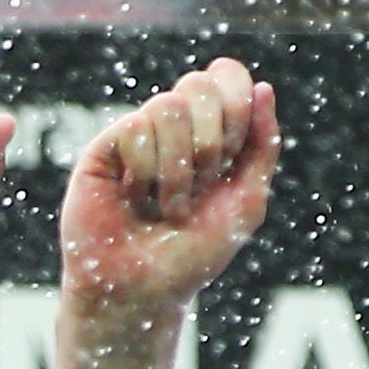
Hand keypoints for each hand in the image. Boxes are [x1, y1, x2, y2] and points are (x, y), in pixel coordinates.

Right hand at [55, 61, 278, 321]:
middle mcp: (173, 127)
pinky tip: (134, 198)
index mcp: (210, 131)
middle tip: (202, 186)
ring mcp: (137, 135)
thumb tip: (263, 86)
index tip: (232, 153)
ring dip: (178, 169)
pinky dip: (145, 172)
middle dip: (211, 142)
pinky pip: (135, 128)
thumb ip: (264, 146)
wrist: (142, 291)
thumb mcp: (247, 202)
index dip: (236, 103)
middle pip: (200, 84)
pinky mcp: (103, 148)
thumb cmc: (191, 255)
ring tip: (168, 206)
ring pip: (168, 107)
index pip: (226, 76)